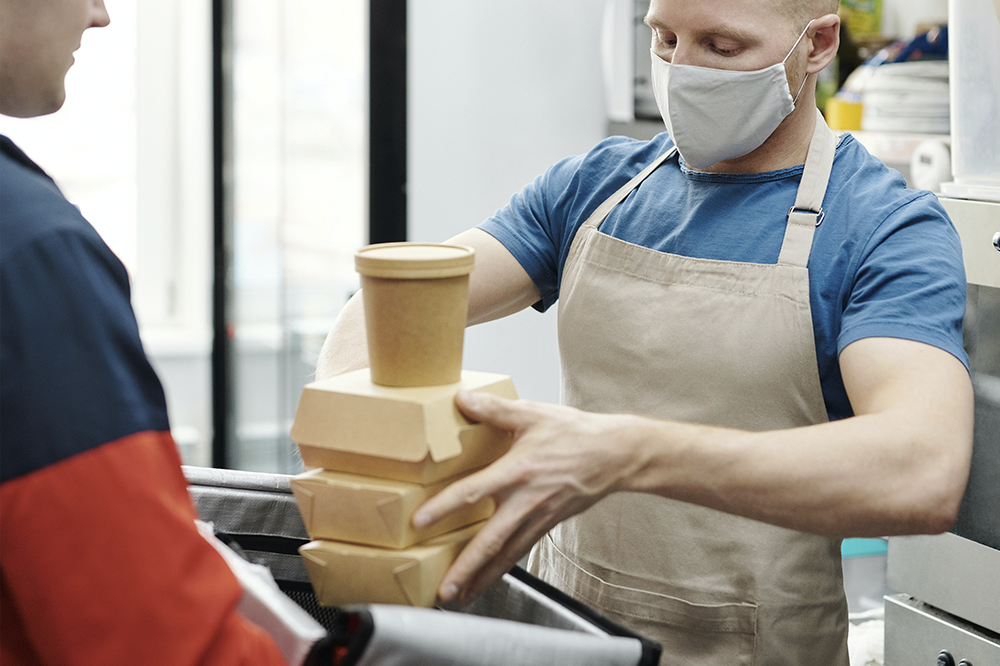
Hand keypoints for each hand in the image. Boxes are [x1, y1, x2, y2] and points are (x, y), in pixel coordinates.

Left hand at [412, 390, 645, 604]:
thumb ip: (494, 408)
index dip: (445, 507)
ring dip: (482, 577)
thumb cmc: (576, 433)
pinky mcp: (548, 524)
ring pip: (506, 554)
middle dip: (465, 567)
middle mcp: (527, 500)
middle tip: (443, 590)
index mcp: (518, 470)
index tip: (419, 523)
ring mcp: (538, 517)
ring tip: (461, 596)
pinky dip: (503, 568)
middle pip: (490, 540)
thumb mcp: (533, 413)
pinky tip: (489, 578)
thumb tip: (461, 398)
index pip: (473, 491)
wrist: (616, 455)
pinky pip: (521, 551)